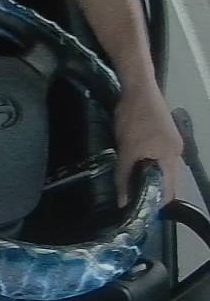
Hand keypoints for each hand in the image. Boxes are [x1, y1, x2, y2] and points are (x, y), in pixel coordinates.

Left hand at [113, 84, 182, 206]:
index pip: (169, 190)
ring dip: (149, 178)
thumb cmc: (134, 118)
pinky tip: (135, 167)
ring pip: (162, 169)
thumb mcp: (126, 148)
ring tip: (131, 187)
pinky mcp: (163, 135)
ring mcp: (170, 142)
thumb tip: (124, 201)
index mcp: (170, 158)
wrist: (138, 88)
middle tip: (132, 201)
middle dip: (152, 191)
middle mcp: (175, 152)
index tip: (141, 212)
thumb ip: (124, 175)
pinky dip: (148, 165)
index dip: (157, 203)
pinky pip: (158, 157)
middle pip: (167, 181)